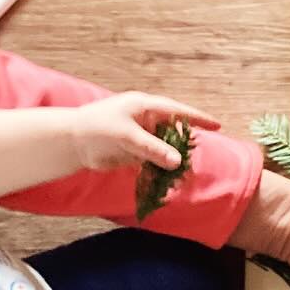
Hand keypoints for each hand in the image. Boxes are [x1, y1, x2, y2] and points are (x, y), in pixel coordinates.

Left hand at [69, 92, 219, 172]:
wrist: (72, 142)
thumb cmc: (96, 128)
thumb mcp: (126, 137)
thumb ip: (152, 148)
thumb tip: (178, 161)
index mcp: (145, 107)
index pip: (177, 111)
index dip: (198, 119)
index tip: (217, 126)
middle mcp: (146, 120)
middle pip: (174, 132)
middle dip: (185, 145)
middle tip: (195, 157)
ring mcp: (142, 137)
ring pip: (166, 150)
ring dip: (174, 162)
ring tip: (183, 175)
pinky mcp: (136, 153)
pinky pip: (155, 163)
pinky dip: (161, 172)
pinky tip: (166, 183)